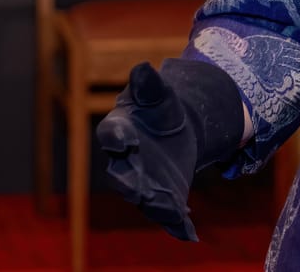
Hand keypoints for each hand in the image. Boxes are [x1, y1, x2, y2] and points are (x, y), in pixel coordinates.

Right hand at [96, 58, 245, 241]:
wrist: (176, 128)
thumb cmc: (158, 105)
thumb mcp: (157, 91)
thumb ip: (148, 83)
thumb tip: (143, 67)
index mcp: (117, 129)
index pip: (110, 135)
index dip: (116, 138)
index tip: (125, 140)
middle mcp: (123, 160)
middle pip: (122, 174)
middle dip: (131, 182)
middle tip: (141, 189)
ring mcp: (141, 181)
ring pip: (143, 196)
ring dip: (155, 204)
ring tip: (171, 210)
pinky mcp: (161, 195)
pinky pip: (165, 212)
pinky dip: (175, 224)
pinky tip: (189, 232)